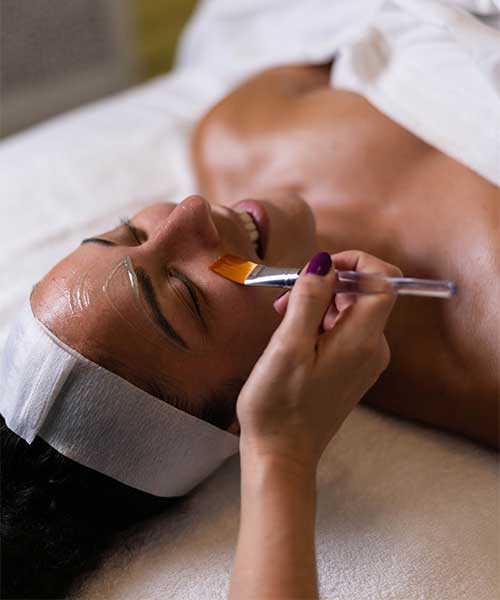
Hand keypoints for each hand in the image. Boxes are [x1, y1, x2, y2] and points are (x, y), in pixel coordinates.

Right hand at [236, 250, 401, 472]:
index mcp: (362, 339)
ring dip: (318, 303)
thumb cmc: (279, 403)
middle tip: (286, 297)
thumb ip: (309, 299)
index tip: (320, 268)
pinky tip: (293, 336)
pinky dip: (319, 322)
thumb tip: (324, 262)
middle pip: (363, 292)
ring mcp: (364, 360)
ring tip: (282, 318)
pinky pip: (343, 330)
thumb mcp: (288, 345)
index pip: (384, 280)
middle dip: (325, 284)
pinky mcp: (352, 369)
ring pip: (349, 310)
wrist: (282, 452)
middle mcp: (372, 347)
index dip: (356, 262)